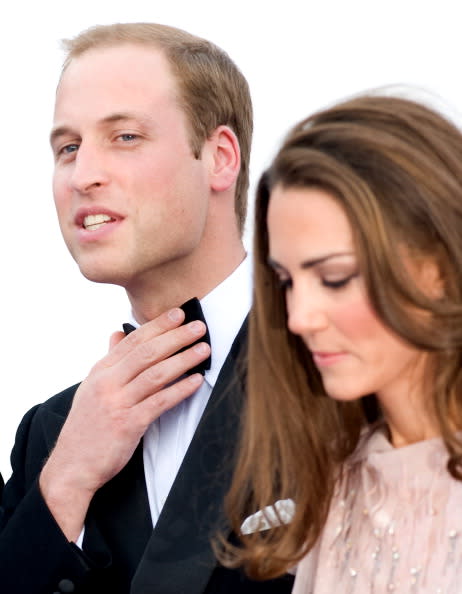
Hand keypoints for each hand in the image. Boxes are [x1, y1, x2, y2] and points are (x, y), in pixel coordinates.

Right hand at [39, 307, 209, 540]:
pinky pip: (159, 402)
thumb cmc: (86, 427)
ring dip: (183, 359)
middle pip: (147, 352)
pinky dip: (180, 389)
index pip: (133, 340)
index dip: (158, 325)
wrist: (71, 467)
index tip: (179, 313)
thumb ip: (109, 360)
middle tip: (199, 326)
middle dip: (176, 336)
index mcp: (100, 371)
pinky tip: (196, 381)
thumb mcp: (91, 387)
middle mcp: (107, 383)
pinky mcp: (128, 425)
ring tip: (204, 350)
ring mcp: (117, 403)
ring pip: (156, 374)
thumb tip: (117, 333)